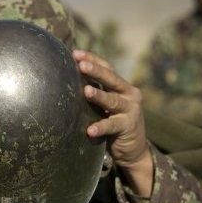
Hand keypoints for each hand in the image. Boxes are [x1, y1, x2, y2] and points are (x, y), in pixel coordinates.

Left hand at [73, 50, 153, 196]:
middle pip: (111, 79)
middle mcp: (129, 94)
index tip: (76, 54)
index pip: (108, 68)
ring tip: (86, 91)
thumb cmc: (113, 123)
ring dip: (99, 95)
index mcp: (122, 86)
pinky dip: (100, 127)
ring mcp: (131, 110)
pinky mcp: (129, 127)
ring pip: (112, 101)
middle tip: (81, 65)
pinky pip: (112, 126)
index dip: (93, 60)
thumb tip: (67, 79)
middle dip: (96, 71)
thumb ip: (95, 93)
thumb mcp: (106, 106)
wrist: (134, 149)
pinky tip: (89, 130)